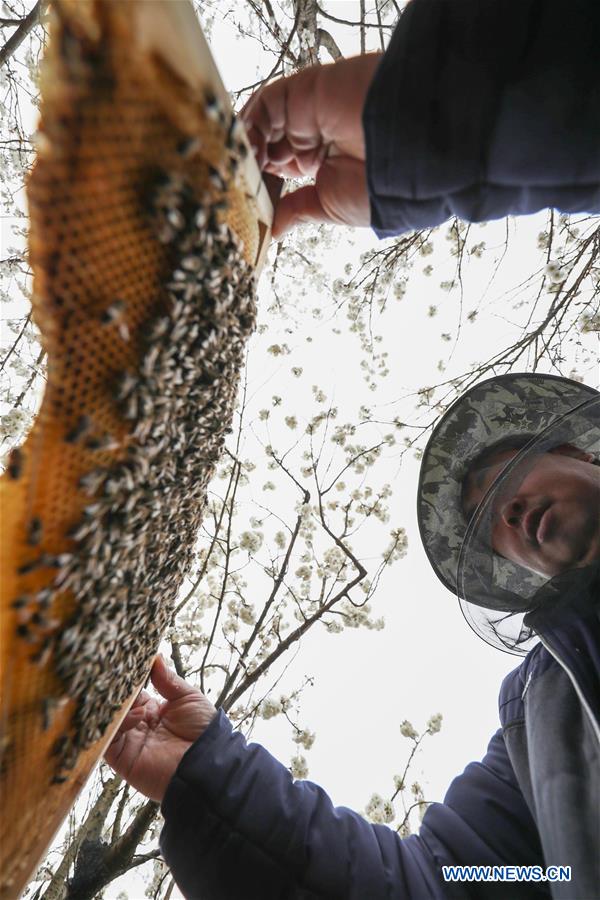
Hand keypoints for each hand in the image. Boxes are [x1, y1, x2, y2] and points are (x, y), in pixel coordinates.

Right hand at [104, 655, 216, 802]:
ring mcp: (128, 741)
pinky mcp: (122, 758)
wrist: (206, 764)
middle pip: (117, 705)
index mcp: (152, 710)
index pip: (132, 692)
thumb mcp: (187, 698)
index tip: (126, 662)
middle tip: (118, 674)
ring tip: (130, 696)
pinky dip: (117, 726)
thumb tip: (155, 656)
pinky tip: (137, 717)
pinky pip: (109, 740)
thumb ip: (168, 680)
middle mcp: (137, 725)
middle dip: (117, 691)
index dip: (129, 679)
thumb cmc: (202, 731)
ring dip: (117, 707)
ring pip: (109, 720)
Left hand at [242, 53, 381, 238]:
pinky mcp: (302, 91)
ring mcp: (305, 112)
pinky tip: (245, 151)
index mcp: (319, 162)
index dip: (256, 184)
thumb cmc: (382, 187)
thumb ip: (296, 211)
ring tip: (236, 173)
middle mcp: (310, 134)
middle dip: (245, 166)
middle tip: (231, 187)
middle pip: (263, 144)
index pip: (275, 169)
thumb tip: (272, 230)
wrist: (407, 154)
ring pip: (260, 124)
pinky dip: (249, 126)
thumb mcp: (330, 208)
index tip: (242, 203)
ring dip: (245, 148)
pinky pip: (265, 104)